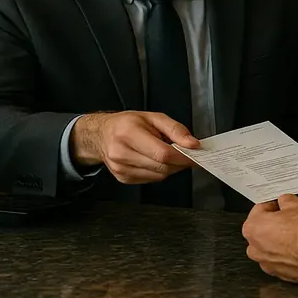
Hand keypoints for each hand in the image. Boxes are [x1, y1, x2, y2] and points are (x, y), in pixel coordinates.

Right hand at [70, 111, 198, 183]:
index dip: (182, 156)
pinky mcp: (123, 178)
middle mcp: (121, 153)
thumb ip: (176, 130)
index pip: (162, 153)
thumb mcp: (154, 117)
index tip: (195, 153)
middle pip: (162, 166)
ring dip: (169, 167)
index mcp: (129, 133)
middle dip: (179, 162)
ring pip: (158, 175)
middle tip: (185, 153)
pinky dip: (158, 171)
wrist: (102, 135)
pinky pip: (151, 179)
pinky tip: (154, 160)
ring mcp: (121, 168)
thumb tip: (193, 144)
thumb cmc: (127, 124)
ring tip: (167, 154)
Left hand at [242, 194, 297, 284]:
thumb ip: (287, 202)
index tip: (282, 205)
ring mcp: (268, 265)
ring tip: (297, 234)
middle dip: (273, 224)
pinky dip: (288, 255)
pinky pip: (281, 261)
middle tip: (290, 218)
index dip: (273, 205)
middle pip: (260, 231)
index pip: (259, 210)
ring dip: (279, 241)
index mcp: (254, 228)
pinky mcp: (282, 275)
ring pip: (269, 249)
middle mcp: (256, 249)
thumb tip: (286, 203)